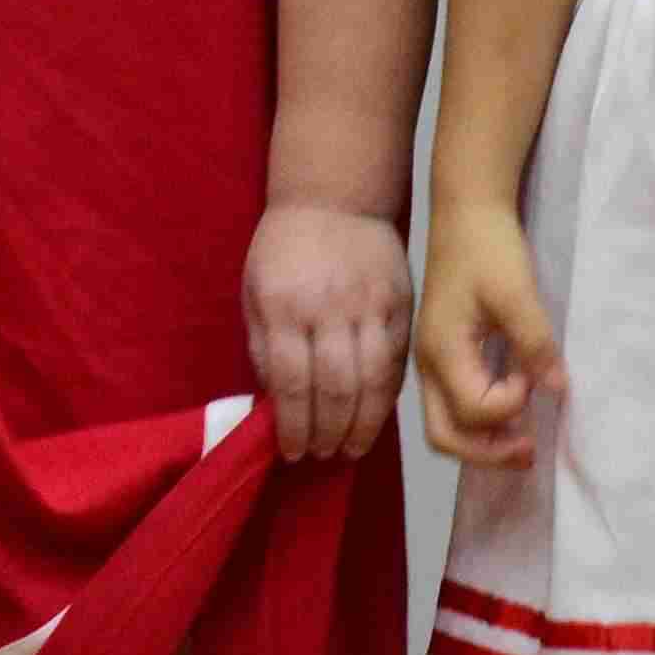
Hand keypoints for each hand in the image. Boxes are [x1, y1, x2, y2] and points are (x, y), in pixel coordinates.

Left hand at [245, 202, 411, 461]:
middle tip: (322, 456)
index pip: (292, 383)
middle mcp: (329, 308)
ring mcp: (370, 306)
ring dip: (362, 426)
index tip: (292, 453)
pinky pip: (397, 361)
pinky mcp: (400, 303)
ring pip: (373, 381)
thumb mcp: (254, 292)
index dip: (293, 427)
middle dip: (329, 434)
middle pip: (336, 389)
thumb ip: (264, 348)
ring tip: (350, 449)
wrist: (334, 198)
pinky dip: (386, 396)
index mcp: (284, 306)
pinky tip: (374, 416)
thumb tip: (278, 405)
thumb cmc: (283, 250)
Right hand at [411, 200, 565, 470]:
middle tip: (530, 451)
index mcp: (442, 351)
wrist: (467, 209)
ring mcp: (431, 361)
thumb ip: (535, 344)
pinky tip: (512, 405)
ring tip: (524, 438)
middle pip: (445, 437)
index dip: (510, 405)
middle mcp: (428, 365)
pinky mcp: (443, 352)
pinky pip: (454, 404)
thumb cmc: (488, 247)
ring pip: (446, 425)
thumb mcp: (516, 292)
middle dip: (488, 453)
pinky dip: (481, 419)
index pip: (473, 409)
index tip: (534, 376)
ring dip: (484, 441)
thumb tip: (557, 391)